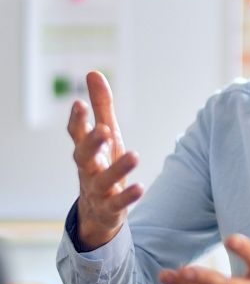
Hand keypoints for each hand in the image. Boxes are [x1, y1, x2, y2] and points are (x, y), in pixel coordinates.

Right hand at [67, 71, 142, 249]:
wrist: (97, 211)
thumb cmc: (102, 164)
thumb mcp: (105, 134)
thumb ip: (101, 106)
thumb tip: (93, 73)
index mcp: (86, 150)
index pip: (76, 134)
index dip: (77, 120)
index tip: (80, 103)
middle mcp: (88, 169)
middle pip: (83, 156)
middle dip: (91, 143)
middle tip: (102, 130)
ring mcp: (97, 190)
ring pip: (102, 180)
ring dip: (117, 169)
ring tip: (134, 155)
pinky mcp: (110, 208)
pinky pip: (117, 203)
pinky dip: (127, 196)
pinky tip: (140, 187)